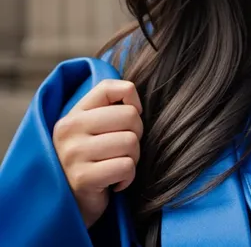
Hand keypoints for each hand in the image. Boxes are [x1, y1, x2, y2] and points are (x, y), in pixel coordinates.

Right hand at [52, 79, 142, 228]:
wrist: (70, 207)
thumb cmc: (90, 161)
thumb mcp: (92, 130)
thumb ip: (109, 108)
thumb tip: (136, 99)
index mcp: (73, 114)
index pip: (110, 88)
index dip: (132, 100)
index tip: (128, 120)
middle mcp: (69, 130)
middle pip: (130, 115)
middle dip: (136, 134)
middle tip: (124, 150)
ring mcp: (74, 154)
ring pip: (130, 141)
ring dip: (133, 158)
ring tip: (118, 166)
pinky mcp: (83, 178)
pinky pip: (126, 166)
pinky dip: (128, 177)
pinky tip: (115, 182)